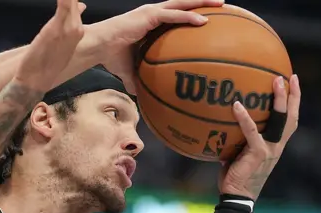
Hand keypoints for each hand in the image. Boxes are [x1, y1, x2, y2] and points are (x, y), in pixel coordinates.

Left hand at [15, 0, 86, 91]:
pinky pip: (64, 1)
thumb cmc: (46, 62)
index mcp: (78, 30)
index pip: (76, 3)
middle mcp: (77, 27)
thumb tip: (81, 5)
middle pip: (72, 0)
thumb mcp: (62, 42)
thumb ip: (70, 21)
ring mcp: (69, 26)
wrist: (37, 79)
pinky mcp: (58, 25)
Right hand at [81, 0, 224, 93]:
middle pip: (182, 4)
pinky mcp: (149, 15)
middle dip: (202, 2)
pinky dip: (188, 17)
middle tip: (222, 4)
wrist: (99, 46)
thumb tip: (139, 96)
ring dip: (202, 3)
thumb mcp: (127, 70)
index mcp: (150, 22)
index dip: (190, 13)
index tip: (207, 16)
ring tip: (220, 4)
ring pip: (182, 4)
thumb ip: (136, 80)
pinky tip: (203, 21)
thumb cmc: (110, 56)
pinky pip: (173, 15)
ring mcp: (151, 12)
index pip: (174, 14)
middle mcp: (153, 13)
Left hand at [219, 74, 299, 200]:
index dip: (294, 102)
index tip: (294, 82)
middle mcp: (277, 146)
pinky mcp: (258, 153)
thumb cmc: (236, 177)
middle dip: (292, 96)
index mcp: (276, 146)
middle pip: (291, 117)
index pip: (290, 121)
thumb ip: (238, 140)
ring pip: (279, 120)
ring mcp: (270, 149)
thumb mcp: (240, 155)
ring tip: (275, 81)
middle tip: (289, 77)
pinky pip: (251, 132)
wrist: (237, 197)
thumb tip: (222, 124)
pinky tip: (237, 105)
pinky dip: (244, 118)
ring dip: (279, 100)